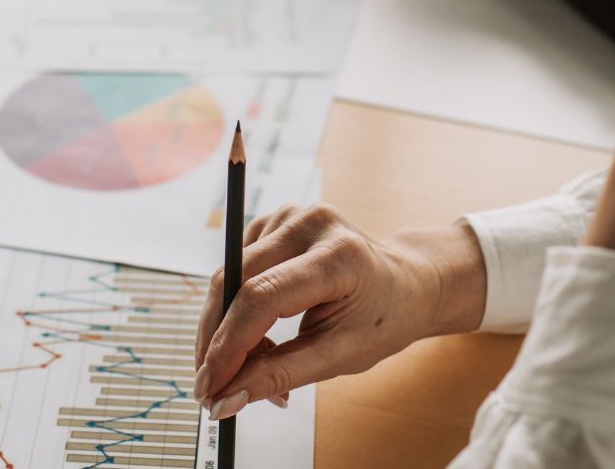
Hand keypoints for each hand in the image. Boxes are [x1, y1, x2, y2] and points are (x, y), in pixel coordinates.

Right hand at [192, 204, 485, 416]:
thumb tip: (227, 397)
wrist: (404, 283)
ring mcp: (290, 216)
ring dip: (225, 329)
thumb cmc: (382, 318)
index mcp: (337, 256)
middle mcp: (310, 224)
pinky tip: (257, 334)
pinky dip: (235, 309)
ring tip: (250, 366)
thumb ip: (280, 374)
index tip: (210, 388)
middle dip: (215, 341)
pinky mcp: (274, 222)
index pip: (262, 298)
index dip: (228, 345)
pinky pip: (235, 270)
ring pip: (227, 277)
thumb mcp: (340, 356)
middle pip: (234, 283)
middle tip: (211, 389)